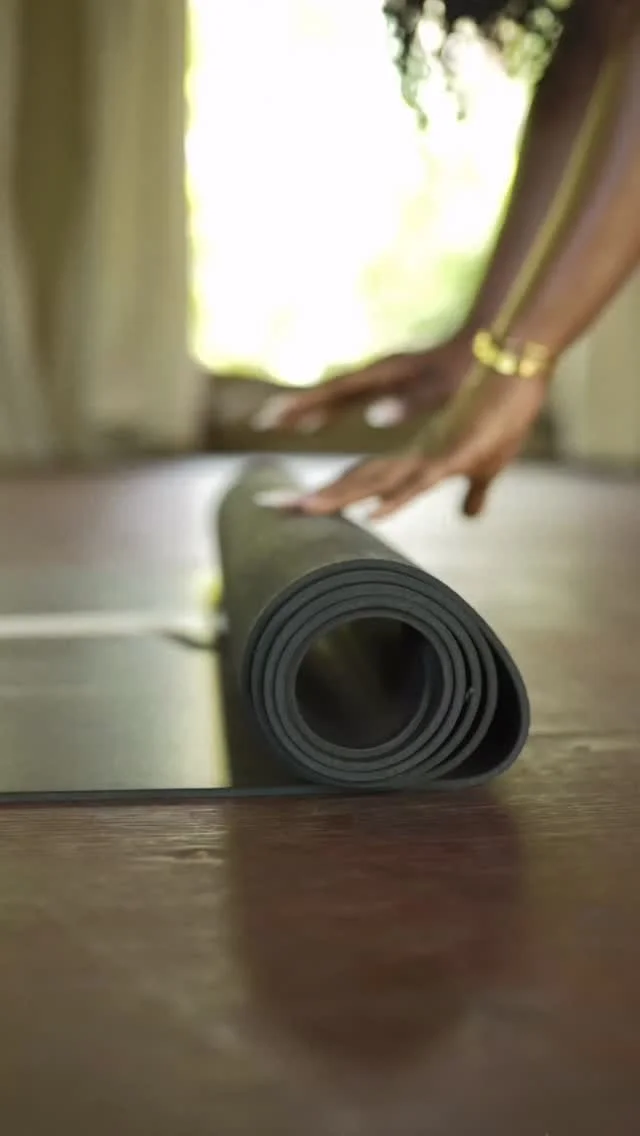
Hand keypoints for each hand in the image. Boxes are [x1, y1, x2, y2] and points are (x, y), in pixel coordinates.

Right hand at [252, 338, 470, 432]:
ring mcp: (383, 377)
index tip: (274, 416)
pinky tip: (320, 420)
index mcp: (386, 375)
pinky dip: (328, 408)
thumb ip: (406, 403)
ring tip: (280, 422)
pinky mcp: (392, 382)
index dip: (304, 406)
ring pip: (336, 394)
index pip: (335, 392)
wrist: (496, 344)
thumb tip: (372, 418)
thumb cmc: (470, 370)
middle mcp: (378, 374)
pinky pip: (351, 397)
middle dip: (296, 405)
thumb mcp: (438, 388)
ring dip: (308, 407)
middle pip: (328, 391)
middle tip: (262, 421)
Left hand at [294, 367, 550, 519]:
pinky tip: (373, 514)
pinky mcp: (456, 454)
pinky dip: (397, 499)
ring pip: (376, 479)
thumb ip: (474, 493)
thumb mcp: (487, 467)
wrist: (519, 371)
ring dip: (341, 497)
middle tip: (266, 507)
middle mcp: (411, 456)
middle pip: (353, 481)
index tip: (288, 509)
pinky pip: (421, 481)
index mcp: (412, 461)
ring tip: (302, 509)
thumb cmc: (503, 416)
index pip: (358, 482)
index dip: (326, 498)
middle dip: (313, 499)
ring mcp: (430, 454)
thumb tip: (471, 516)